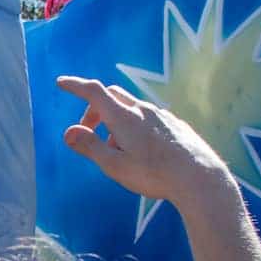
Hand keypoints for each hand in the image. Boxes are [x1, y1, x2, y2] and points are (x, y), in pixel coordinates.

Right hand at [58, 76, 234, 208]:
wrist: (199, 178)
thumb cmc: (154, 174)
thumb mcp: (114, 166)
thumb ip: (90, 147)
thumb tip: (69, 132)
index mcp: (124, 117)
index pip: (94, 92)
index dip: (76, 85)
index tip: (61, 82)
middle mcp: (142, 110)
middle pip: (112, 95)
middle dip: (94, 109)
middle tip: (89, 132)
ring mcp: (161, 116)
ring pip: (131, 108)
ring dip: (116, 122)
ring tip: (118, 151)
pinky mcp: (175, 125)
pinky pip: (149, 118)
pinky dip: (135, 127)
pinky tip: (142, 151)